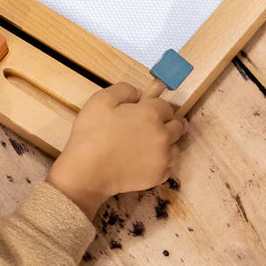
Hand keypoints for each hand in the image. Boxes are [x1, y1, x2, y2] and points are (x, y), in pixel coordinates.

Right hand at [47, 83, 187, 219]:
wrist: (87, 172)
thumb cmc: (92, 133)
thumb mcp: (101, 100)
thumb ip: (124, 90)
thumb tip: (139, 93)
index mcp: (151, 114)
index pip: (165, 106)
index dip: (156, 106)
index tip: (147, 110)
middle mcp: (163, 135)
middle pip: (177, 125)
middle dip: (169, 122)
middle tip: (157, 125)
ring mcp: (163, 158)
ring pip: (176, 146)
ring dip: (168, 143)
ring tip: (153, 145)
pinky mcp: (159, 176)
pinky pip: (169, 166)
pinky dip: (163, 162)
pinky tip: (149, 161)